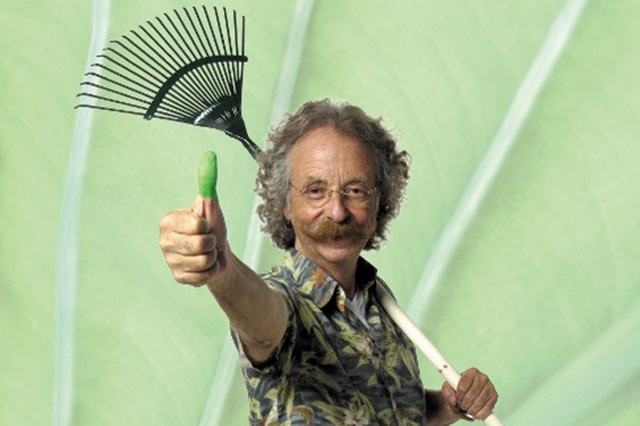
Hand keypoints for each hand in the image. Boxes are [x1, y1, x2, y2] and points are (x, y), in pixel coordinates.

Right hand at [159, 152, 227, 285]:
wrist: (218, 254)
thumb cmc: (213, 227)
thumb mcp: (211, 206)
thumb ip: (208, 183)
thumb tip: (209, 156)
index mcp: (169, 221)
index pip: (196, 224)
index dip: (207, 225)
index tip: (205, 225)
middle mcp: (164, 240)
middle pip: (200, 244)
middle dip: (211, 242)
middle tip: (208, 240)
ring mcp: (170, 261)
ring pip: (203, 260)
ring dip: (212, 257)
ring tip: (207, 253)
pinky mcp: (178, 277)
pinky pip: (203, 276)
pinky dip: (210, 271)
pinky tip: (205, 266)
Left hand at [441, 368, 497, 421]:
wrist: (466, 397)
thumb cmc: (457, 390)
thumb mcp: (448, 388)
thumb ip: (447, 391)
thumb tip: (453, 398)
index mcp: (471, 372)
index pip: (465, 383)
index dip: (460, 393)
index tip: (457, 399)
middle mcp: (483, 377)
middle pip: (473, 392)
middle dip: (466, 402)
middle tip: (462, 406)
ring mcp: (490, 387)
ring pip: (481, 401)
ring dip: (472, 409)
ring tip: (467, 410)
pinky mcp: (494, 396)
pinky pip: (488, 407)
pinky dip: (480, 413)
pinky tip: (475, 413)